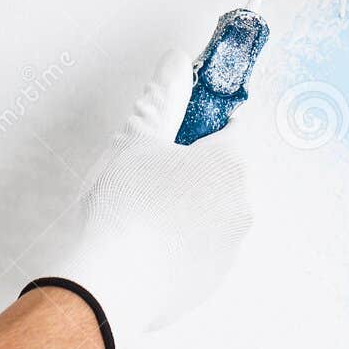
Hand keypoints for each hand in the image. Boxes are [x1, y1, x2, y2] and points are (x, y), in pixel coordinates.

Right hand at [41, 50, 253, 348]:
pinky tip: (148, 245)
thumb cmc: (122, 206)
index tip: (181, 131)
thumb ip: (161, 98)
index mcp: (230, 164)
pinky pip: (203, 248)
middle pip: (224, 171)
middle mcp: (242, 205)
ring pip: (214, 211)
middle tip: (151, 175)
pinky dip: (183, 243)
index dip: (206, 124)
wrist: (106, 286)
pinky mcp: (214, 279)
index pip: (233, 127)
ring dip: (190, 206)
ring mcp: (231, 247)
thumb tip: (177, 61)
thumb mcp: (136, 141)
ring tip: (144, 213)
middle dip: (194, 168)